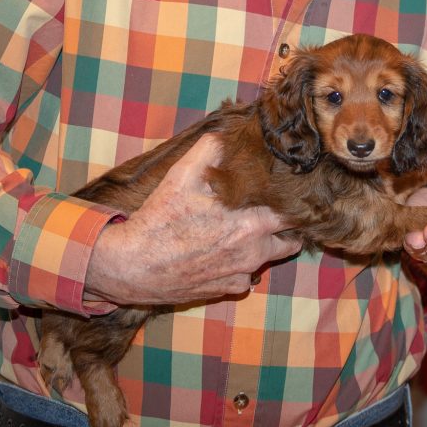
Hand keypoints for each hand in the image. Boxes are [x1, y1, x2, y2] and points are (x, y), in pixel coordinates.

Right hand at [85, 134, 300, 305]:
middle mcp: (253, 252)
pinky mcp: (225, 290)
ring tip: (251, 230)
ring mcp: (240, 274)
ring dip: (267, 246)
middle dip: (288, 226)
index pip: (293, 213)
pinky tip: (227, 252)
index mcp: (252, 223)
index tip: (289, 192)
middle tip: (275, 210)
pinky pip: (246, 278)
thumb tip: (229, 136)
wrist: (132, 266)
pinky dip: (243, 266)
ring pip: (270, 259)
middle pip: (291, 240)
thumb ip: (211, 149)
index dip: (294, 201)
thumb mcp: (183, 174)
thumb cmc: (160, 219)